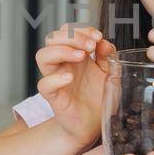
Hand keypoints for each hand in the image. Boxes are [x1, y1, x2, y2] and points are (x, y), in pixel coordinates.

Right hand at [34, 24, 113, 146]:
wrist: (92, 126)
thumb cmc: (98, 99)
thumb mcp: (110, 74)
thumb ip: (109, 57)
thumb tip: (104, 43)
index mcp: (75, 55)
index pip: (67, 31)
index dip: (81, 29)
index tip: (98, 37)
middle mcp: (63, 64)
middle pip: (52, 38)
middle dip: (72, 36)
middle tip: (90, 45)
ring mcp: (56, 79)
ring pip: (42, 56)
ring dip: (62, 51)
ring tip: (82, 56)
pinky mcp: (54, 97)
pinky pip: (44, 84)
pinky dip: (55, 79)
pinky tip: (69, 78)